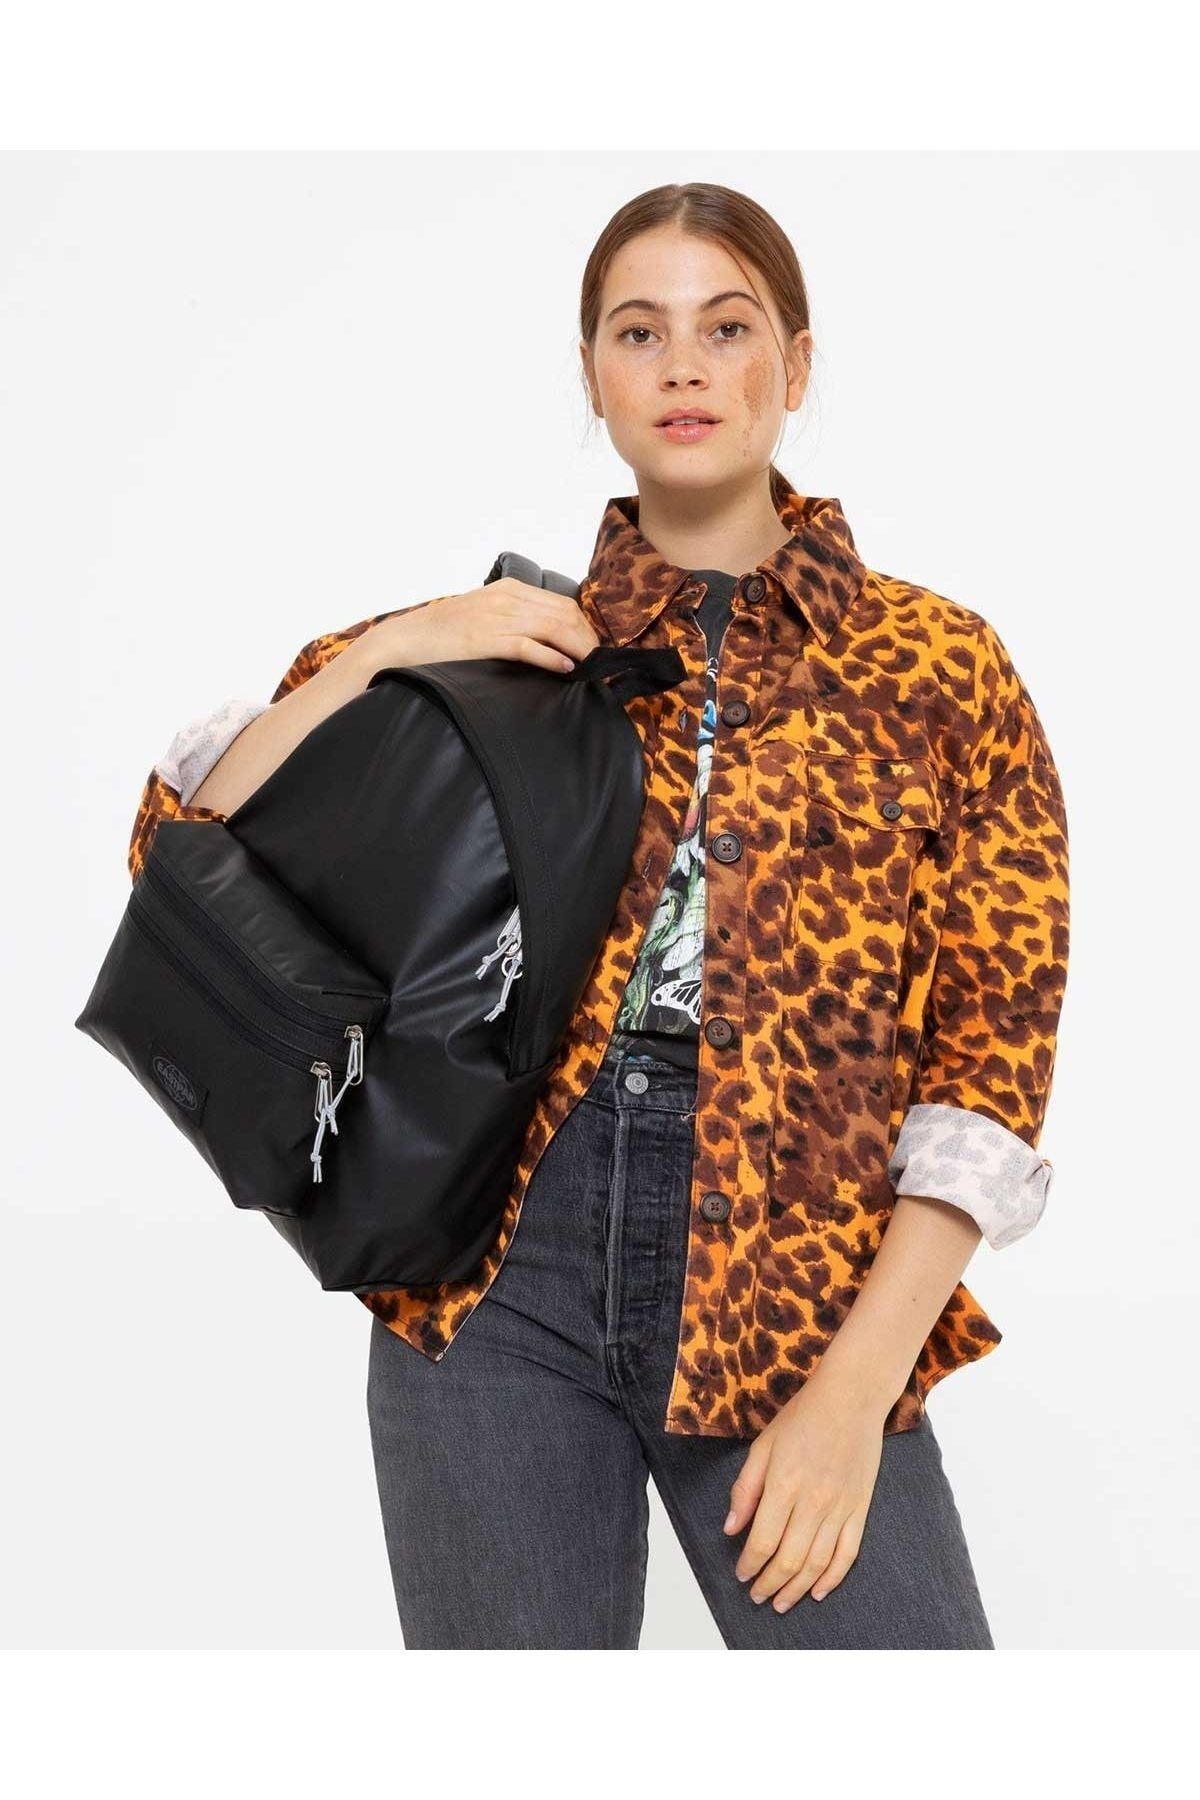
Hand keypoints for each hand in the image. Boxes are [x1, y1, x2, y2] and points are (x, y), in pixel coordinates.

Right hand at [350, 578, 601, 679]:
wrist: (404, 640)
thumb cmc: (443, 634)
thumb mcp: (483, 616)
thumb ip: (513, 621)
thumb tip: (547, 642)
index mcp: (509, 589)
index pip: (562, 604)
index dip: (584, 627)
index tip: (595, 649)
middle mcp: (507, 598)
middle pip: (564, 614)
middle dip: (588, 639)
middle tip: (600, 664)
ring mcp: (497, 618)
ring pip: (554, 628)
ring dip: (579, 649)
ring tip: (592, 668)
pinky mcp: (487, 640)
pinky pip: (530, 646)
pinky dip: (553, 657)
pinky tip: (566, 670)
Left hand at [723, 1372, 890, 1611]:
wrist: (851, 1398)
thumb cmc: (803, 1417)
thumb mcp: (763, 1446)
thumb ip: (745, 1489)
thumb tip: (731, 1527)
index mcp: (784, 1484)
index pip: (763, 1541)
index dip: (749, 1564)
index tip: (741, 1574)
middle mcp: (813, 1502)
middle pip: (789, 1559)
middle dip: (769, 1584)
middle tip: (757, 1596)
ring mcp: (840, 1508)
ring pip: (817, 1563)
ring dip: (796, 1589)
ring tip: (781, 1601)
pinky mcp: (860, 1509)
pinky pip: (847, 1554)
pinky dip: (832, 1578)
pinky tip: (817, 1591)